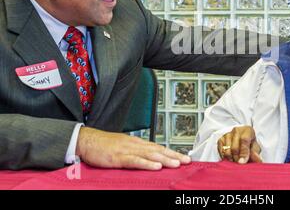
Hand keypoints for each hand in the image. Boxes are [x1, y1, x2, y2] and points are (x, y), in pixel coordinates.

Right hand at [76, 127, 190, 169]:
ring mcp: (127, 150)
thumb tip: (150, 159)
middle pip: (158, 150)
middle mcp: (135, 144)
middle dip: (173, 156)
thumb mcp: (123, 147)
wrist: (86, 140)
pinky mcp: (118, 157)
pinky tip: (156, 167)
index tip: (183, 157)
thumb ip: (136, 152)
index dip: (171, 152)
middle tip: (186, 161)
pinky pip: (135, 161)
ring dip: (165, 159)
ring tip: (177, 164)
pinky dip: (147, 164)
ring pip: (150, 155)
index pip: (158, 147)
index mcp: (137, 142)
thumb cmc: (103, 145)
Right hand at [217, 126, 261, 163]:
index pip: (244, 140)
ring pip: (227, 151)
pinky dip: (225, 157)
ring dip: (231, 159)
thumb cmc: (250, 144)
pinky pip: (221, 152)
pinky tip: (230, 158)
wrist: (242, 138)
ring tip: (235, 161)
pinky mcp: (220, 139)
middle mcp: (236, 130)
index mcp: (247, 131)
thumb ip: (256, 154)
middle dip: (237, 158)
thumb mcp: (255, 148)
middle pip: (234, 148)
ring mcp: (227, 134)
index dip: (244, 152)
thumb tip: (257, 160)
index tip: (243, 162)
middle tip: (240, 164)